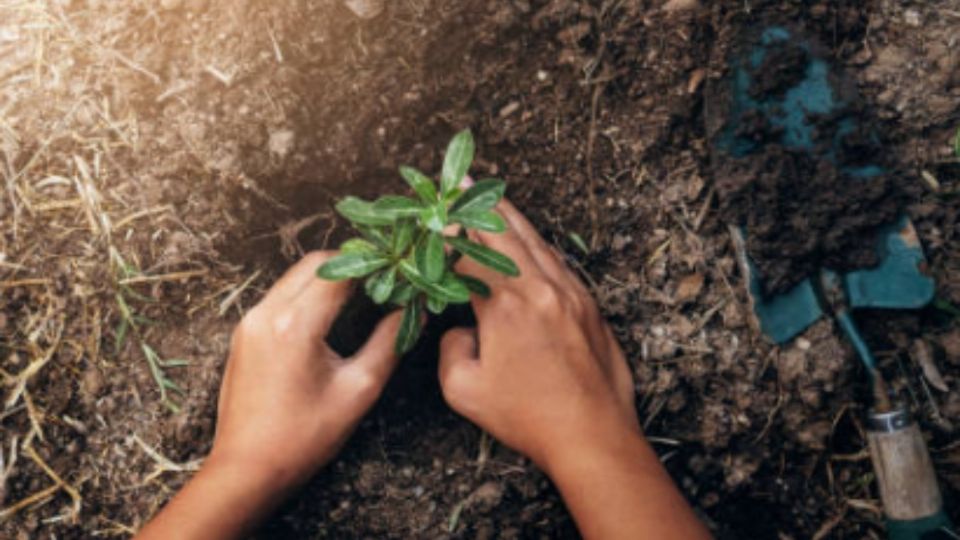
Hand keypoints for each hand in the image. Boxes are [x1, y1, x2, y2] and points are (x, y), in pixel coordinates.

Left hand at [209, 251, 401, 491]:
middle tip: (383, 280)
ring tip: (362, 294)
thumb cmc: (304, 437)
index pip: (339, 269)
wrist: (246, 470)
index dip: (373, 265)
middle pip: (313, 264)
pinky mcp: (243, 334)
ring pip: (294, 277)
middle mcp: (266, 313)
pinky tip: (330, 314)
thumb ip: (389, 344)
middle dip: (351, 264)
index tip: (398, 271)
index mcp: (295, 324)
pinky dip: (307, 294)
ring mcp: (249, 322)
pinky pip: (280, 296)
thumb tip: (414, 313)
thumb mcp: (358, 390)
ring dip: (328, 278)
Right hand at [437, 200, 638, 472]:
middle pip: (505, 232)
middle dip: (478, 204)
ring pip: (536, 241)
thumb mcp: (465, 390)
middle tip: (460, 181)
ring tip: (491, 197)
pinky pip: (559, 262)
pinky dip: (537, 244)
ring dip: (511, 217)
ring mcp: (571, 293)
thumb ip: (450, 349)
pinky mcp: (589, 306)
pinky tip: (529, 241)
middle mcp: (541, 288)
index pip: (469, 255)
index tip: (432, 220)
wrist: (592, 434)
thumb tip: (460, 330)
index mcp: (506, 305)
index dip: (447, 236)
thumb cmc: (528, 417)